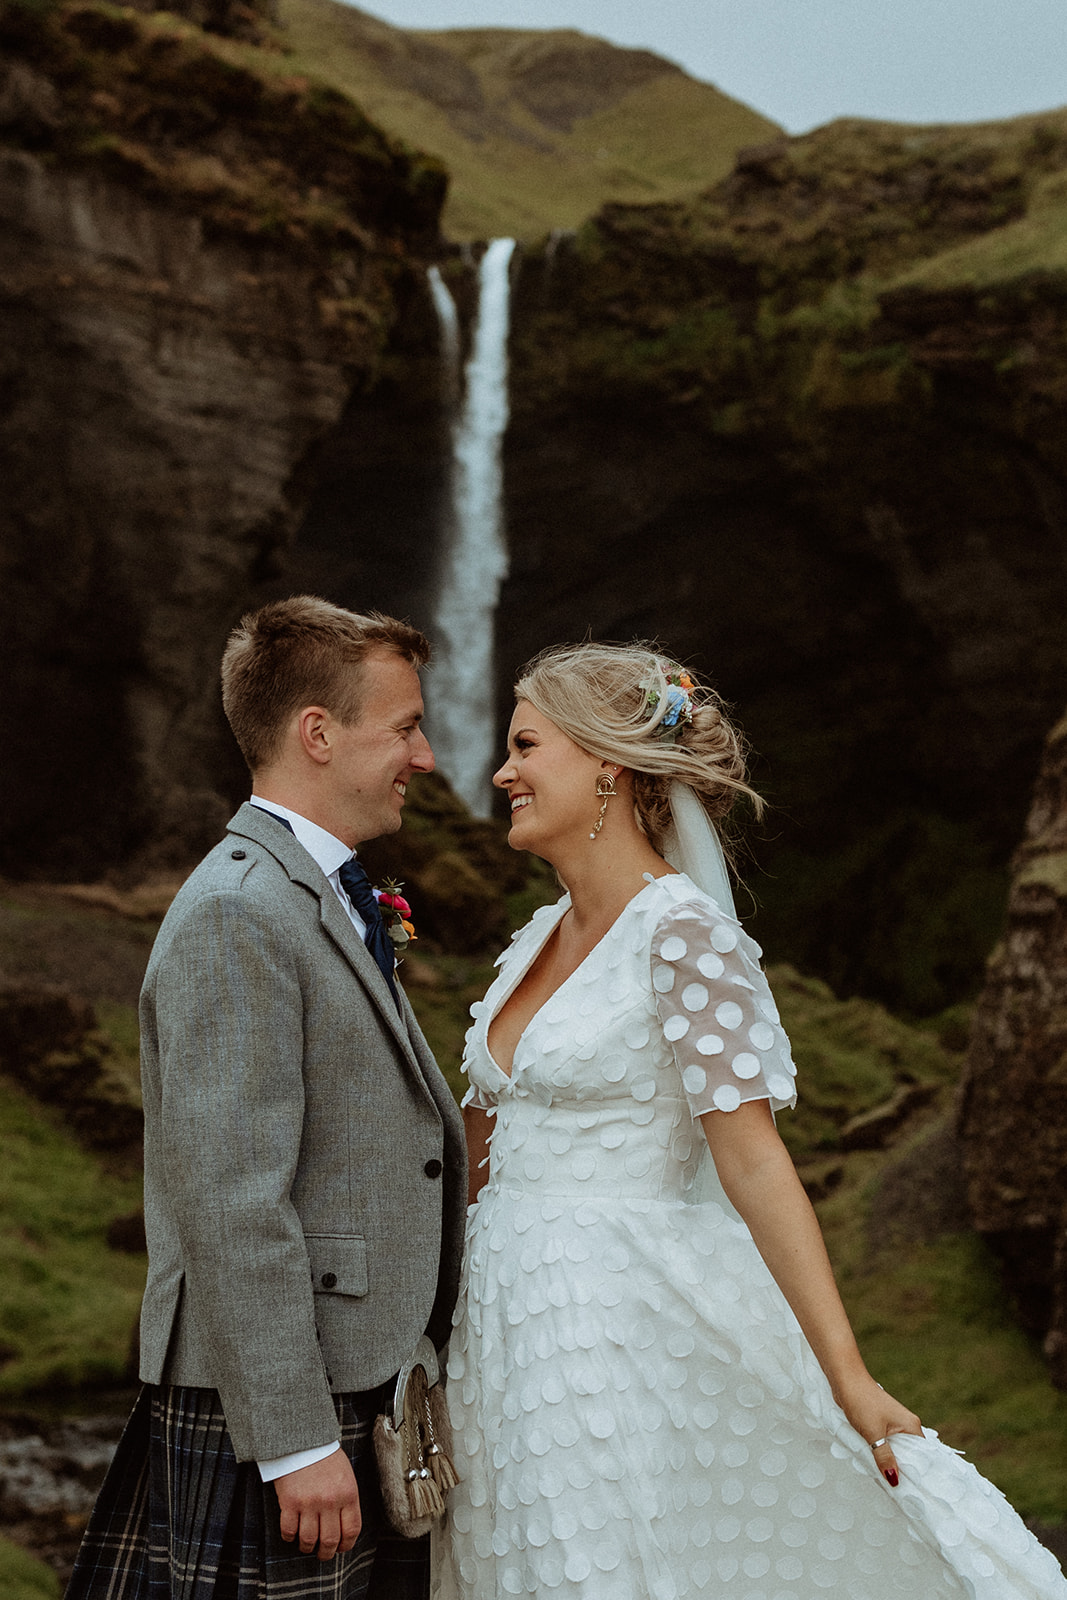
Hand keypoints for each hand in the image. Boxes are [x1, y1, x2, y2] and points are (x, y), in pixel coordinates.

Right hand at [275, 1451, 361, 1559]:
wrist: (303, 1440)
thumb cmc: (325, 1457)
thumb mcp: (346, 1475)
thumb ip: (347, 1500)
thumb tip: (345, 1526)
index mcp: (348, 1494)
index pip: (351, 1530)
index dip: (346, 1545)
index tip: (341, 1548)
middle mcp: (330, 1501)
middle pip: (330, 1540)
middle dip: (326, 1553)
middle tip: (322, 1554)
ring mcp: (309, 1503)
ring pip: (309, 1540)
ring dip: (307, 1547)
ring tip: (306, 1545)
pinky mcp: (289, 1502)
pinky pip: (289, 1531)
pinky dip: (289, 1537)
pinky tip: (291, 1534)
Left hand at [834, 1371, 921, 1488]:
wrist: (846, 1380)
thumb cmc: (861, 1403)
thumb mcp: (873, 1434)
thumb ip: (884, 1457)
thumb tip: (895, 1481)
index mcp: (911, 1426)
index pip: (922, 1456)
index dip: (918, 1474)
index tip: (915, 1493)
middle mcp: (907, 1425)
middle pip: (910, 1455)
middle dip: (903, 1471)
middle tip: (900, 1494)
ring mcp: (894, 1424)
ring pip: (896, 1450)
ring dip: (891, 1462)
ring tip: (889, 1484)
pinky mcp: (882, 1424)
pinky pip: (887, 1444)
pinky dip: (882, 1454)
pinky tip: (877, 1466)